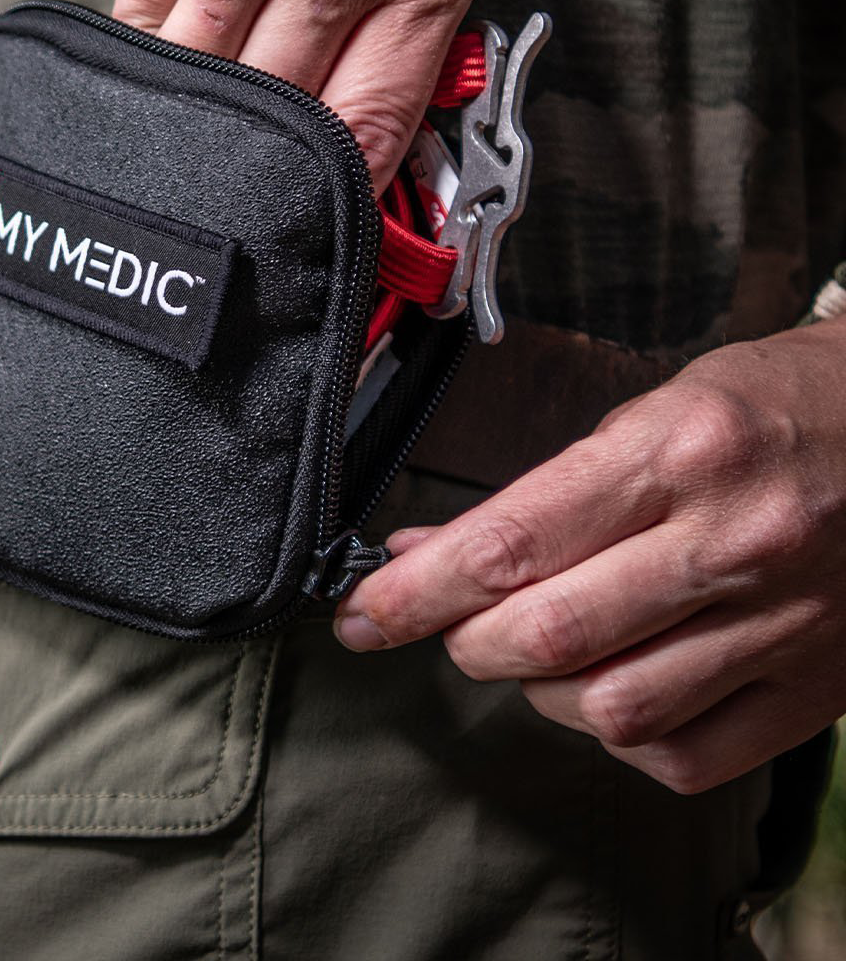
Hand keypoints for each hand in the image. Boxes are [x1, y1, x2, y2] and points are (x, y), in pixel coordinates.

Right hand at [51, 0, 486, 186]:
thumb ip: (397, 15)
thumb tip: (355, 142)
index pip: (374, 122)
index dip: (333, 196)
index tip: (305, 235)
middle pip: (283, 114)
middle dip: (250, 162)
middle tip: (224, 196)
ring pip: (204, 82)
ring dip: (188, 111)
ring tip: (178, 126)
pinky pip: (147, 28)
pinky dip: (149, 49)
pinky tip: (158, 38)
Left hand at [334, 318, 845, 792]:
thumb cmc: (765, 407)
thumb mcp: (648, 411)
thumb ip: (545, 493)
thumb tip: (429, 550)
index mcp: (677, 452)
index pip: (510, 543)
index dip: (416, 590)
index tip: (361, 614)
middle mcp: (731, 541)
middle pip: (548, 636)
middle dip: (463, 641)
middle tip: (446, 623)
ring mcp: (783, 623)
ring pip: (611, 707)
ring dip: (538, 691)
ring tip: (535, 649)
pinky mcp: (816, 686)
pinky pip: (686, 755)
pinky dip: (619, 735)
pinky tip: (608, 688)